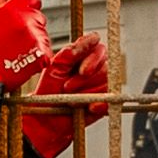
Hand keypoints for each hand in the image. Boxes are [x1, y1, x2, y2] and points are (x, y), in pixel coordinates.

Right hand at [0, 0, 51, 101]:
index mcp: (14, 8)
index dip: (26, 6)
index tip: (18, 16)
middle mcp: (27, 21)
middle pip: (38, 16)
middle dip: (29, 24)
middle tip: (12, 38)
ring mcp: (36, 38)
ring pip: (42, 33)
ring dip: (33, 39)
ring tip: (15, 50)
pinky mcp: (42, 55)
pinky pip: (45, 49)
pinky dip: (37, 54)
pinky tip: (21, 58)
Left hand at [18, 37, 109, 157]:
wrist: (47, 119)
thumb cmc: (49, 92)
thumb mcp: (55, 66)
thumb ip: (72, 51)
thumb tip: (92, 38)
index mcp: (83, 56)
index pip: (99, 48)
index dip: (93, 58)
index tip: (82, 70)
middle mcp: (95, 68)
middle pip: (105, 66)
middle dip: (85, 79)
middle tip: (68, 88)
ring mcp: (101, 85)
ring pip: (107, 82)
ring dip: (88, 92)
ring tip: (72, 99)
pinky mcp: (105, 101)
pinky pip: (110, 99)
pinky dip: (98, 104)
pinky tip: (87, 107)